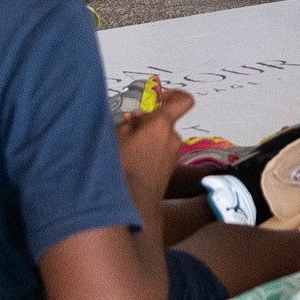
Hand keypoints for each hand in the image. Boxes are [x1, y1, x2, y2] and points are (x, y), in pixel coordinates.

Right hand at [116, 87, 194, 205]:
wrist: (133, 203)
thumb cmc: (123, 168)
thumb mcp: (117, 136)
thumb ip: (129, 122)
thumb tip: (134, 119)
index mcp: (162, 124)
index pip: (183, 101)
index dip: (174, 95)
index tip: (160, 97)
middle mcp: (173, 139)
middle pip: (165, 122)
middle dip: (148, 123)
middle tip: (129, 129)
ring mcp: (173, 156)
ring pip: (161, 139)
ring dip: (148, 140)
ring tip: (127, 149)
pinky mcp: (169, 171)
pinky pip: (160, 154)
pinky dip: (150, 154)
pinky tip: (132, 163)